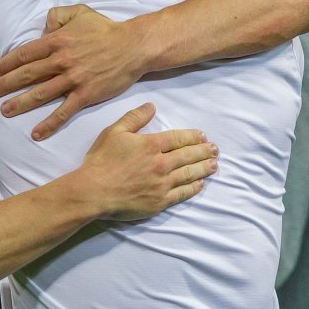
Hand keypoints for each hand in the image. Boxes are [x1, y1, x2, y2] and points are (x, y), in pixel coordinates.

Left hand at [0, 5, 147, 139]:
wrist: (133, 46)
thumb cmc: (106, 29)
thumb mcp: (79, 12)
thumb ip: (57, 16)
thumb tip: (43, 28)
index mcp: (57, 40)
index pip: (25, 53)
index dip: (7, 63)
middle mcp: (61, 60)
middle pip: (27, 74)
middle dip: (6, 84)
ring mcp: (73, 79)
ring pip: (40, 94)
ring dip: (20, 103)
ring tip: (5, 110)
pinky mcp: (85, 95)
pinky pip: (63, 112)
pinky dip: (48, 124)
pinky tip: (36, 133)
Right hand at [77, 103, 217, 220]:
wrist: (93, 191)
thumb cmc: (101, 161)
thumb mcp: (114, 132)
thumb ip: (135, 117)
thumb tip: (152, 106)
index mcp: (151, 145)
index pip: (178, 138)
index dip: (193, 137)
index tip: (203, 136)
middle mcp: (161, 164)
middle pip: (188, 156)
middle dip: (204, 151)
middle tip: (215, 149)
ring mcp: (162, 184)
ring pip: (189, 174)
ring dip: (203, 168)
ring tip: (214, 165)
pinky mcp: (160, 202)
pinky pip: (182, 194)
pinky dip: (193, 188)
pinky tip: (200, 184)